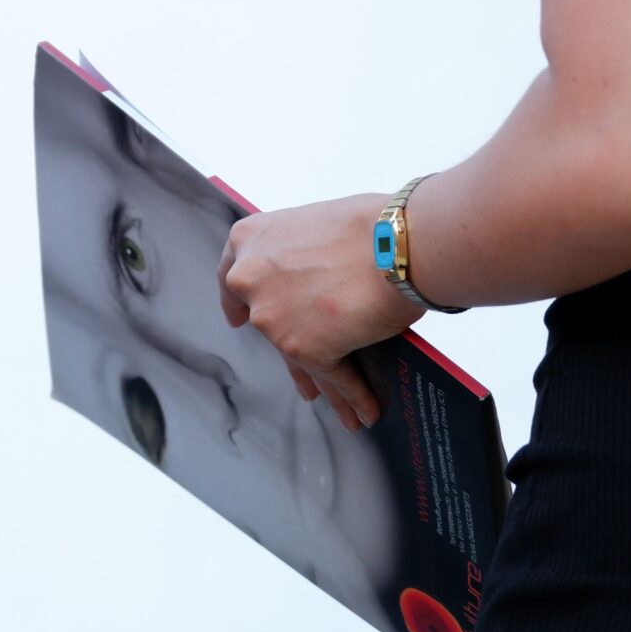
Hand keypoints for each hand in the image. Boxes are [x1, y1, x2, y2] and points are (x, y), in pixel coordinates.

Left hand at [217, 193, 425, 430]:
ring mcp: (272, 319)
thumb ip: (299, 254)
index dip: (236, 303)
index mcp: (248, 241)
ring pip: (301, 359)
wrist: (399, 244)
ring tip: (347, 407)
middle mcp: (249, 281)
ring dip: (324, 381)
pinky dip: (351, 395)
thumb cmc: (371, 225)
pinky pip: (333, 378)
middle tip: (305, 358)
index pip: (232, 281)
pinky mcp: (303, 349)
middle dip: (289, 344)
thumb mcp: (315, 223)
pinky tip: (364, 408)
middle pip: (270, 324)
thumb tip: (315, 278)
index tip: (237, 319)